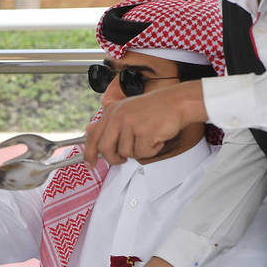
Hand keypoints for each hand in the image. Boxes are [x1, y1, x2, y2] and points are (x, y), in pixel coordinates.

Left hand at [82, 80, 206, 166]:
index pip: (93, 137)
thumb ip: (108, 122)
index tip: (89, 164)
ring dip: (139, 151)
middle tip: (122, 160)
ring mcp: (131, 124)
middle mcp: (118, 116)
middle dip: (113, 159)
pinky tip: (157, 139)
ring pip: (126, 153)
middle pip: (105, 149)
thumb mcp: (127, 110)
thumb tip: (88, 130)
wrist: (179, 101)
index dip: (89, 154)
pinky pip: (142, 153)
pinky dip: (151, 151)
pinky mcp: (145, 132)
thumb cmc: (155, 108)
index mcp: (111, 111)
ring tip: (149, 139)